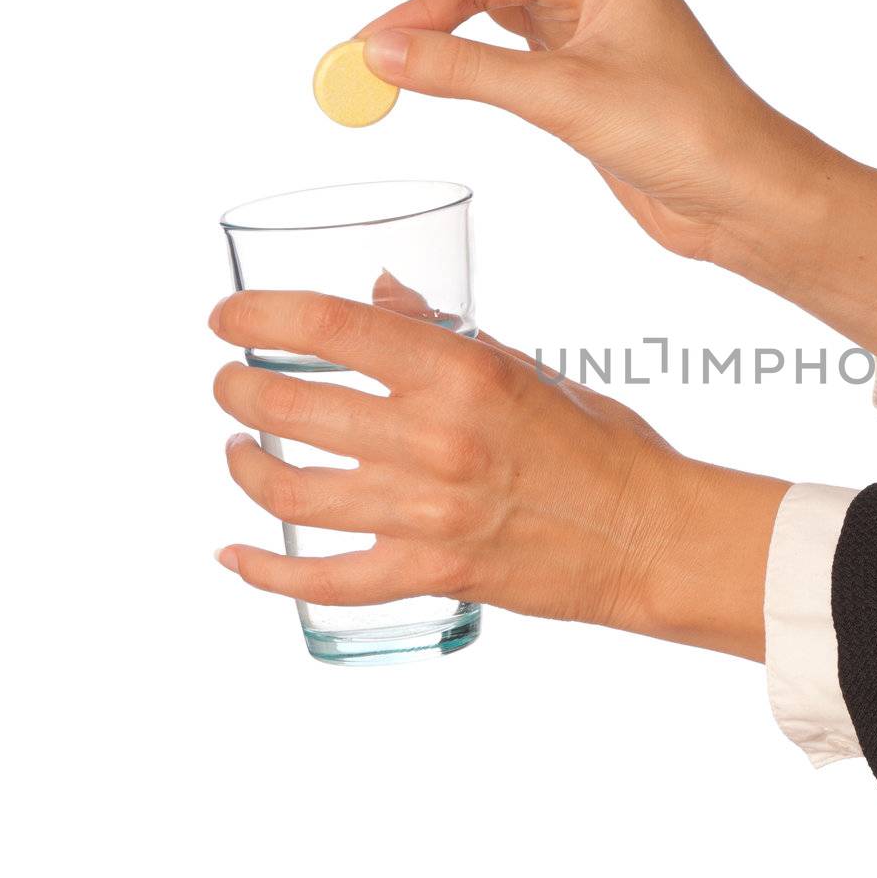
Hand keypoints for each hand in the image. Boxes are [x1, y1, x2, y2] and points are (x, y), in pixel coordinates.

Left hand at [209, 289, 785, 659]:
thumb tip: (380, 295)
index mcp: (464, 375)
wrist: (650, 534)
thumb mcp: (528, 368)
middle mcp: (437, 441)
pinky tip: (234, 555)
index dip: (260, 313)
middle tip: (231, 383)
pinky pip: (325, 583)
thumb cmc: (601, 446)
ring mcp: (428, 515)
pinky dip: (266, 574)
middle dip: (238, 389)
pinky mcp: (430, 574)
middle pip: (292, 408)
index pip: (333, 327)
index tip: (226, 315)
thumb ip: (447, 336)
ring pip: (292, 492)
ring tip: (238, 452)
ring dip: (244, 467)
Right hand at [342, 0, 808, 263]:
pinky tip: (435, 36)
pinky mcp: (582, 82)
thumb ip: (467, 73)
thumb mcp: (565, 96)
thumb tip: (379, 51)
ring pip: (491, 6)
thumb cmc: (690, 131)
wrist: (743, 195)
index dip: (422, 7)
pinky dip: (462, 53)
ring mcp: (588, 33)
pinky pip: (506, 55)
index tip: (369, 47)